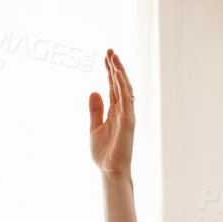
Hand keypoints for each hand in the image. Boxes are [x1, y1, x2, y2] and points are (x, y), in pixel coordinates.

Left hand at [88, 47, 133, 175]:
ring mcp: (127, 115)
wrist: (109, 170)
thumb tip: (93, 91)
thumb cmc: (103, 153)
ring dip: (119, 72)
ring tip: (113, 57)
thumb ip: (95, 110)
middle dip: (115, 67)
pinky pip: (126, 100)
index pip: (112, 87)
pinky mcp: (129, 121)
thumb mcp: (94, 128)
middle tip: (110, 51)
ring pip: (124, 89)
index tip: (106, 57)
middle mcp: (122, 111)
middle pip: (119, 84)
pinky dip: (122, 86)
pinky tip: (117, 74)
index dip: (109, 72)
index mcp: (114, 112)